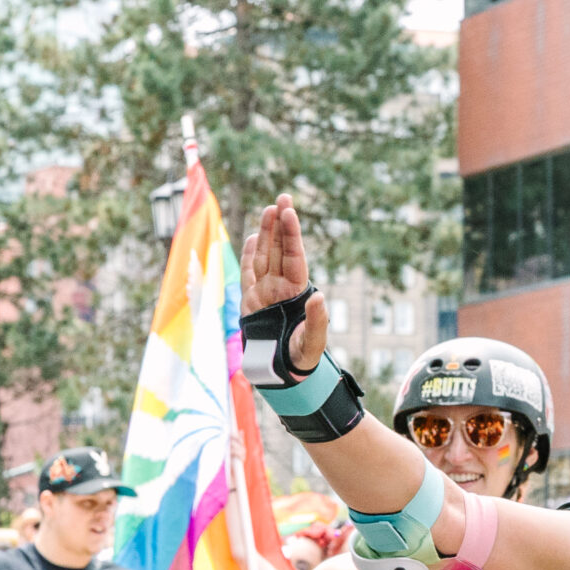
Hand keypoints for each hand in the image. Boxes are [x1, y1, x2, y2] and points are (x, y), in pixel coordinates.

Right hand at [239, 195, 328, 372]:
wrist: (283, 372)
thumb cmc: (302, 358)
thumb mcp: (312, 342)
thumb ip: (317, 321)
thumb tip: (320, 297)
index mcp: (297, 291)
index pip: (293, 256)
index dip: (291, 233)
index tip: (289, 211)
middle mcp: (280, 286)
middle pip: (279, 249)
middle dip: (281, 223)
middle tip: (284, 196)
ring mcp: (264, 291)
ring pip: (264, 255)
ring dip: (266, 233)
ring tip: (270, 209)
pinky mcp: (250, 300)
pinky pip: (249, 272)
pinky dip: (249, 254)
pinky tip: (253, 237)